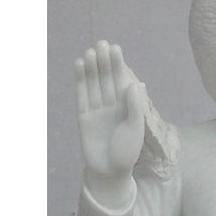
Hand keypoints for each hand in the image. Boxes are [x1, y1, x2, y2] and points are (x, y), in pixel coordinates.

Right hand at [75, 41, 144, 206]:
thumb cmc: (127, 152)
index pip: (121, 81)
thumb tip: (132, 83)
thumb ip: (134, 107)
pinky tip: (79, 65)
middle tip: (102, 43)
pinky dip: (80, 82)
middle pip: (106, 80)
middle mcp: (112, 106)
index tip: (116, 48)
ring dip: (91, 68)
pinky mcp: (84, 117)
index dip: (118, 65)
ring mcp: (97, 111)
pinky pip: (81, 96)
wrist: (110, 172)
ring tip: (90, 52)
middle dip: (104, 62)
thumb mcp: (135, 129)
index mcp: (127, 107)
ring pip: (93, 85)